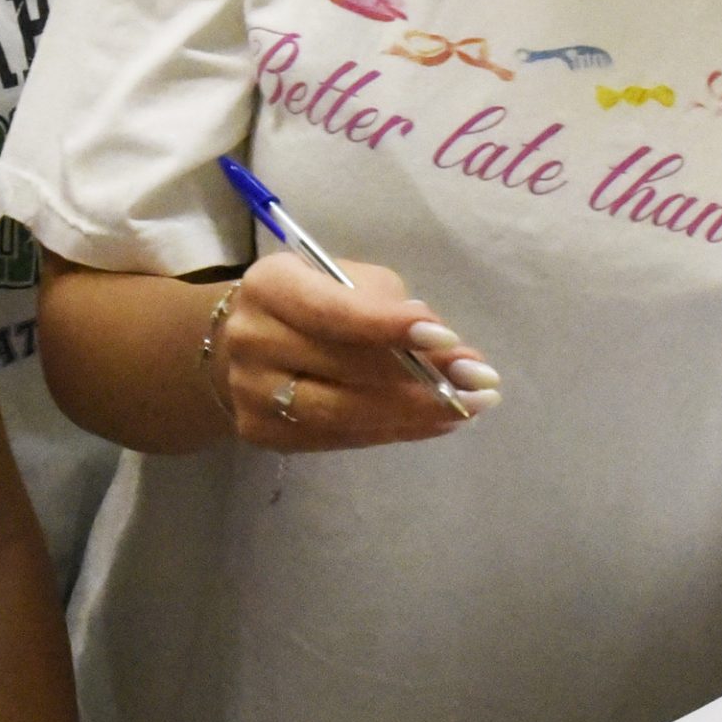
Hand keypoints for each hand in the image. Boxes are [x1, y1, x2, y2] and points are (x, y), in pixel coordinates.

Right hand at [215, 249, 496, 450]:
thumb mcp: (350, 283)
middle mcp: (251, 340)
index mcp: (270, 286)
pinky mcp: (261, 433)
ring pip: (344, 413)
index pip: (333, 312)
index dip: (390, 327)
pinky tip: (432, 422)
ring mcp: (251, 393)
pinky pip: (338, 438)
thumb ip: (395, 311)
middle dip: (421, 378)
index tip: (448, 337)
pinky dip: (393, 430)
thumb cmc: (312, 301)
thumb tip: (454, 355)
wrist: (240, 342)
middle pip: (343, 369)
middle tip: (481, 383)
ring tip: (466, 408)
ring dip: (414, 414)